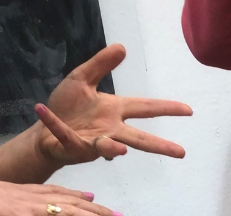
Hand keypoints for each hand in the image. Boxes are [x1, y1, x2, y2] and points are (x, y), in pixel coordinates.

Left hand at [34, 43, 192, 166]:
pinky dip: (55, 125)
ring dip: (113, 147)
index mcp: (115, 111)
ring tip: (120, 148)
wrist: (43, 132)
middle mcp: (111, 129)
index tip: (188, 111)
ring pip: (109, 146)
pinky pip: (67, 137)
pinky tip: (41, 109)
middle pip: (139, 138)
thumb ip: (101, 65)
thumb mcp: (81, 80)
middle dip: (160, 146)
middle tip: (181, 153)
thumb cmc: (67, 109)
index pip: (146, 108)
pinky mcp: (75, 148)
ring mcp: (95, 142)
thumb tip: (122, 47)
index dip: (167, 108)